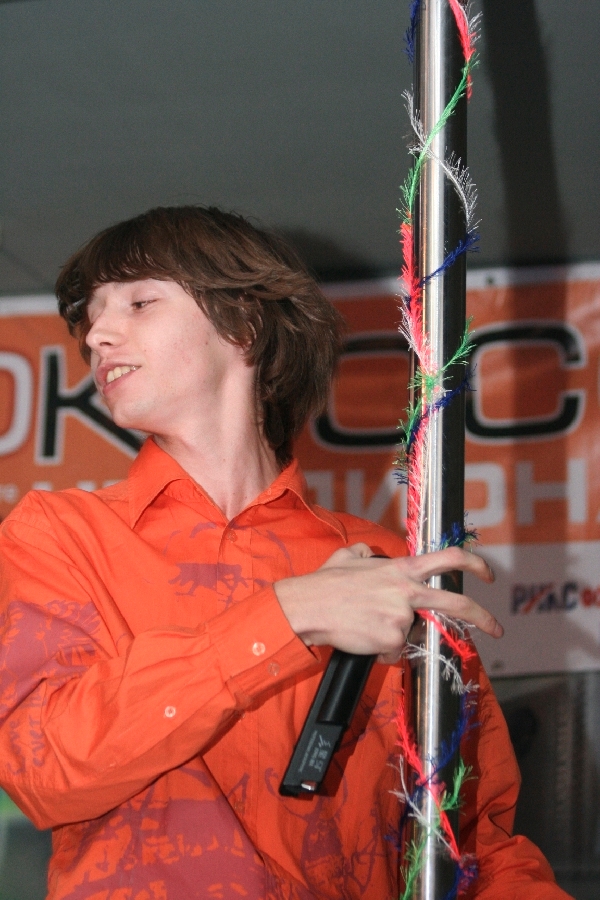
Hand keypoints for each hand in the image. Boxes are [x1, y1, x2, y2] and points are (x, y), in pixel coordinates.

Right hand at [274, 544, 499, 663]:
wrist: (308, 607)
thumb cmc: (325, 583)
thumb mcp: (347, 556)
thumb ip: (364, 553)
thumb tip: (367, 554)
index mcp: (401, 568)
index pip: (448, 558)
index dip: (474, 563)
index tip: (488, 574)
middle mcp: (407, 590)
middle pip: (457, 603)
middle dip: (483, 618)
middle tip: (497, 629)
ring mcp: (401, 616)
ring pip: (411, 633)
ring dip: (393, 636)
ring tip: (366, 625)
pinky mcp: (391, 639)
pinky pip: (394, 651)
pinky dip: (381, 650)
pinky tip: (363, 638)